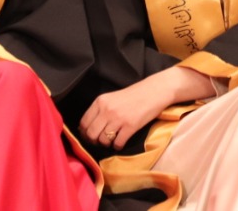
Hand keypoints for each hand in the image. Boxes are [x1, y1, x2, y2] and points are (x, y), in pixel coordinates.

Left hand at [80, 66, 215, 149]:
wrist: (154, 91)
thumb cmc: (133, 95)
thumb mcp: (112, 98)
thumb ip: (99, 110)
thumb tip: (86, 128)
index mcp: (100, 101)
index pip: (84, 123)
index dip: (85, 133)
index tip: (90, 136)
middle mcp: (107, 110)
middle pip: (91, 134)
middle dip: (94, 141)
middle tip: (100, 141)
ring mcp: (118, 119)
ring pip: (103, 140)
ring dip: (107, 143)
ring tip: (113, 139)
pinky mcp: (130, 126)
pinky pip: (117, 143)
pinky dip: (118, 146)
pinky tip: (121, 141)